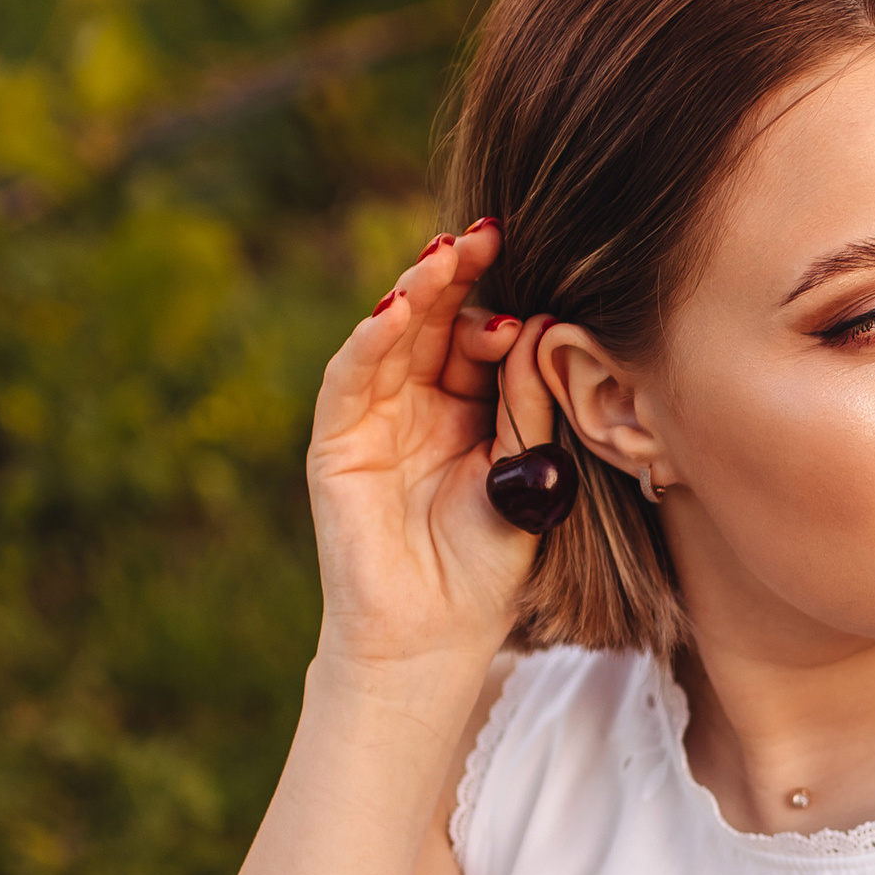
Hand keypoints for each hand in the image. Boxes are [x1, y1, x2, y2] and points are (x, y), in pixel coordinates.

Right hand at [305, 222, 560, 673]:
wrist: (434, 639)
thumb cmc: (486, 567)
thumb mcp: (524, 472)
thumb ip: (527, 404)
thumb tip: (539, 325)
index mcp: (467, 410)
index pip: (480, 338)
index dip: (502, 303)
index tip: (536, 276)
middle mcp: (418, 404)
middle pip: (435, 322)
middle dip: (460, 276)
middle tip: (490, 236)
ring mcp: (374, 418)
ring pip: (391, 337)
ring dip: (416, 291)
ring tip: (446, 256)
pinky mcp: (335, 441)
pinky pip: (349, 377)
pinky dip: (370, 339)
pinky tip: (397, 309)